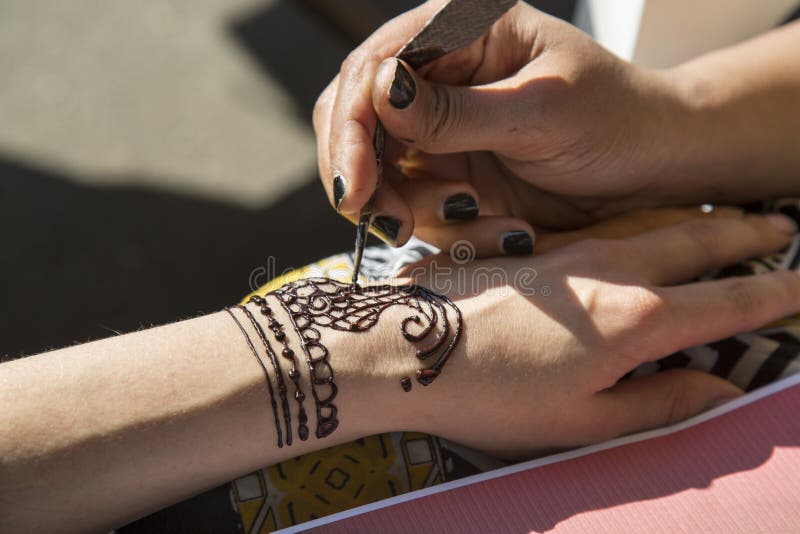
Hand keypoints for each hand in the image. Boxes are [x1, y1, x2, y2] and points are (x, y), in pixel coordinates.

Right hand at [314, 0, 690, 254]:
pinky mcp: (447, 169)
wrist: (651, 167)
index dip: (352, 128)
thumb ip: (457, 110)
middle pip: (354, 118)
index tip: (355, 187)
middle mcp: (437, 72)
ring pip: (376, 170)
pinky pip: (412, 204)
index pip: (371, 69)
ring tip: (473, 217)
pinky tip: (498, 228)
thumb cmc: (615, 119)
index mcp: (457, 29)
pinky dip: (441, 227)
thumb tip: (380, 94)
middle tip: (388, 222)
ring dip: (410, 208)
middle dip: (364, 176)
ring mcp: (437, 124)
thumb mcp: (541, 111)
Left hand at [385, 210, 798, 457]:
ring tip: (726, 219)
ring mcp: (568, 249)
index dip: (774, 295)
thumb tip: (717, 390)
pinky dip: (642, 223)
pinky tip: (643, 229)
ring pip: (651, 223)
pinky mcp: (534, 244)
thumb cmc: (489, 396)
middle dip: (746, 233)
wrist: (403, 350)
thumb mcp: (582, 421)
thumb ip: (658, 404)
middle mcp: (610, 269)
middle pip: (696, 240)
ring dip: (696, 220)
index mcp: (634, 318)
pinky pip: (605, 226)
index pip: (726, 301)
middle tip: (783, 225)